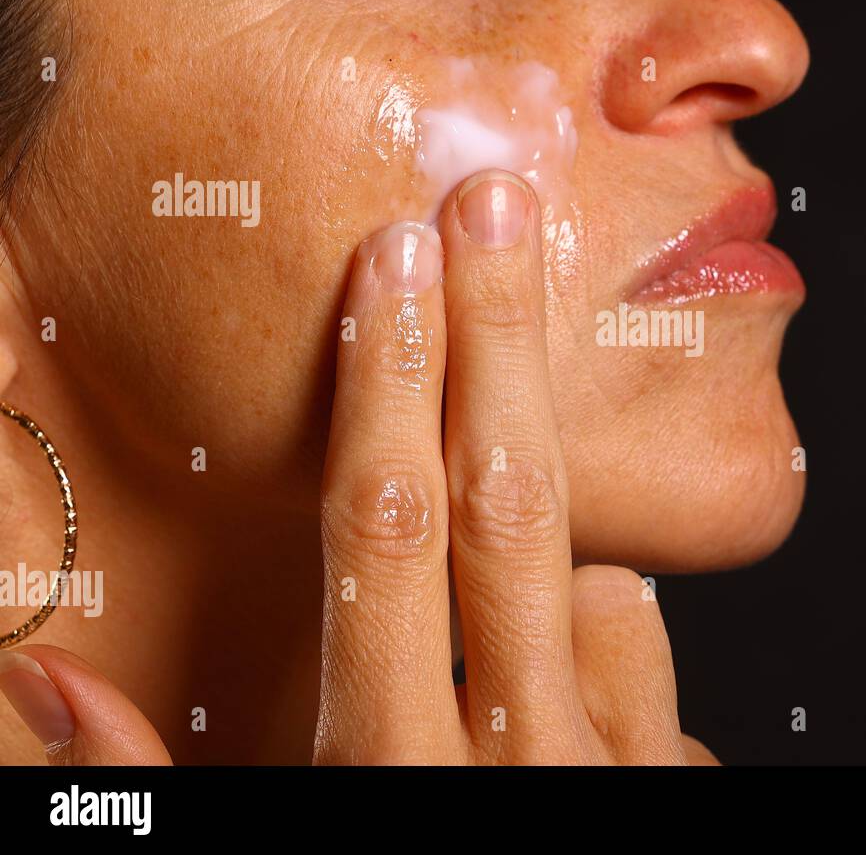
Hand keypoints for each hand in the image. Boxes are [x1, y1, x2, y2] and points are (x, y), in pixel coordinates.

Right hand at [0, 169, 715, 765]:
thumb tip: (50, 680)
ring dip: (552, 494)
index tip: (396, 260)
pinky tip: (584, 613)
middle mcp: (511, 757)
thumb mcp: (267, 845)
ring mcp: (611, 774)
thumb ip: (166, 786)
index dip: (388, 384)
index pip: (388, 533)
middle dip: (492, 342)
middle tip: (492, 205)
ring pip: (594, 578)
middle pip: (505, 507)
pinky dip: (612, 617)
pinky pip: (649, 660)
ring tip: (516, 425)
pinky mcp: (673, 789)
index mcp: (386, 768)